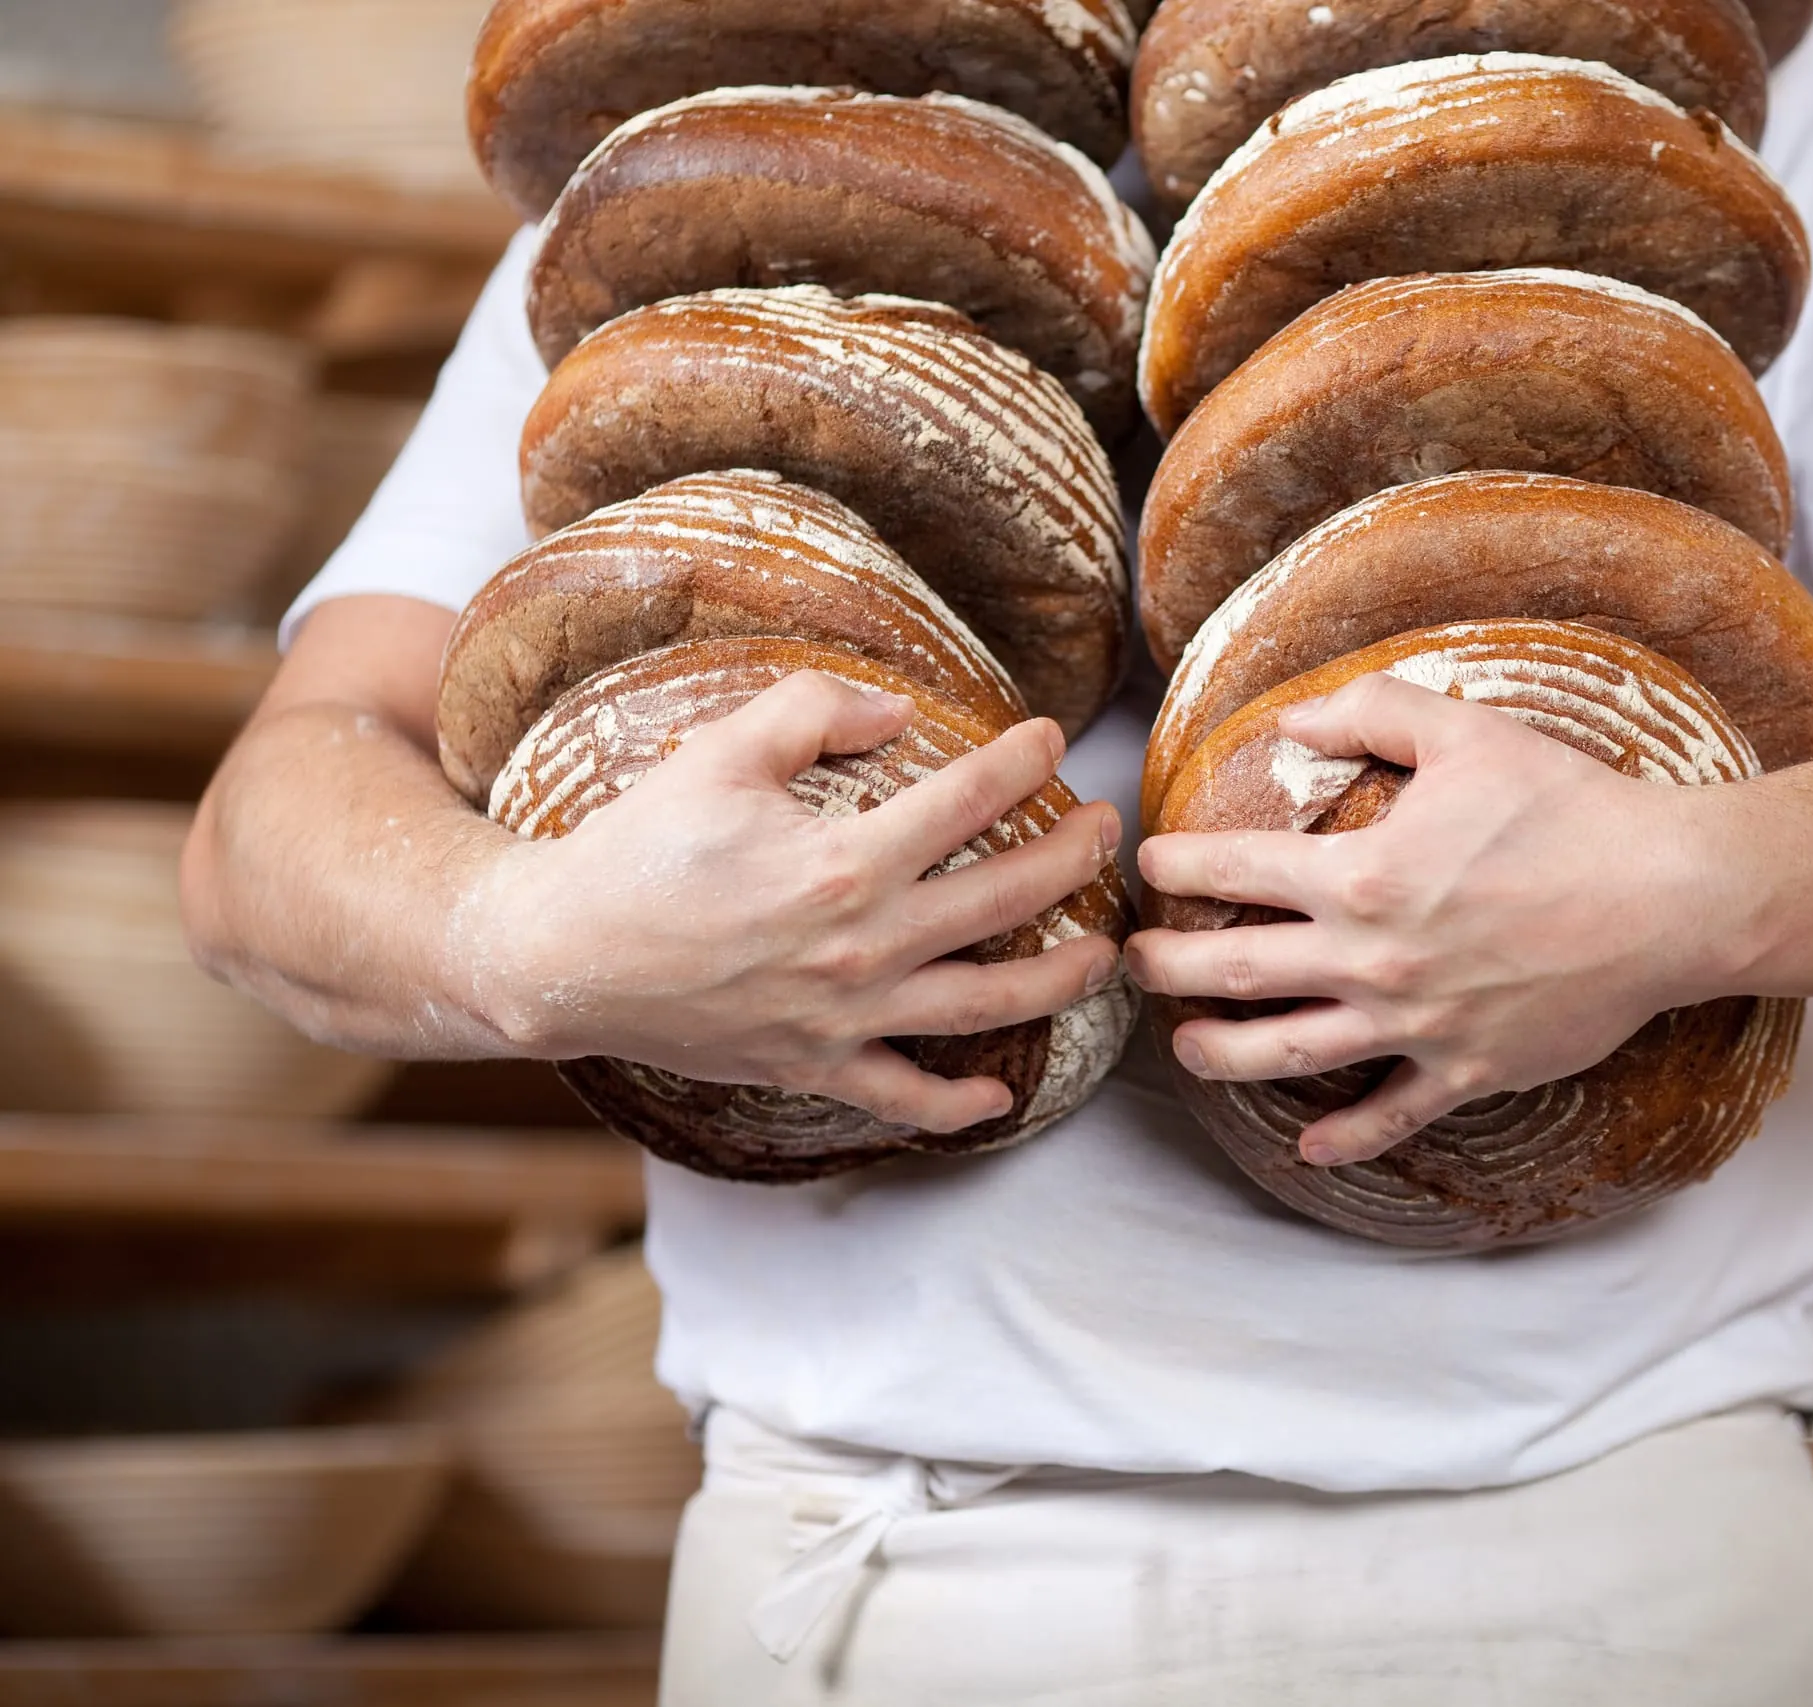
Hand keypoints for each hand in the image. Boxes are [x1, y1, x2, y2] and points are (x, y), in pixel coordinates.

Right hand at [462, 670, 1121, 1131]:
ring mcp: (845, 1016)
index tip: (1051, 738)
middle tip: (1107, 829)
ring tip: (1103, 951)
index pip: (969, 801)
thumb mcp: (717, 754)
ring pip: (990, 1004)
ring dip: (1061, 977)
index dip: (1023, 761)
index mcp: (845, 861)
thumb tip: (899, 713)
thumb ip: (812, 712)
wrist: (560, 956)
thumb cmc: (638, 849)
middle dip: (1074, 858)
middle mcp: (862, 946)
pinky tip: (999, 1096)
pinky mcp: (815, 1066)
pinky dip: (959, 1104)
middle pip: (1008, 899)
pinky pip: (905, 1096)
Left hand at [1127, 674, 1740, 1166]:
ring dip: (1220, 1053)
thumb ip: (1370, 713)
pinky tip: (1306, 1147)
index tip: (1149, 862)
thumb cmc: (1571, 809)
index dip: (1178, 863)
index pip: (1234, 869)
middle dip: (1166, 966)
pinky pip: (1387, 1117)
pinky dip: (1342, 1138)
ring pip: (1285, 1054)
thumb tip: (1292, 719)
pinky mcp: (1464, 1071)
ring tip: (1186, 1047)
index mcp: (1360, 874)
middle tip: (1134, 963)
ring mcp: (1414, 1025)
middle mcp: (1371, 958)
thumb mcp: (1467, 733)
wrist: (1669, 898)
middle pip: (1233, 971)